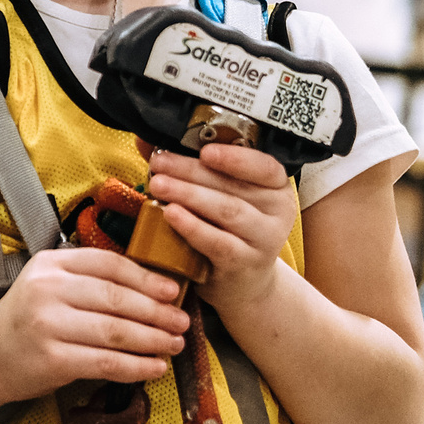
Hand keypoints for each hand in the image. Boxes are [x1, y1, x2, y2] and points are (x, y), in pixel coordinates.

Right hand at [0, 247, 186, 401]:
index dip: (146, 277)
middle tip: (182, 321)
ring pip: (115, 331)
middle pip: (116, 298)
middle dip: (156, 311)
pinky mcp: (53, 359)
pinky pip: (106, 363)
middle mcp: (48, 290)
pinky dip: (136, 366)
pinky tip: (155, 367)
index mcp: (51, 264)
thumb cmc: (29, 318)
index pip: (108, 264)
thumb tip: (152, 287)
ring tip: (174, 344)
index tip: (172, 290)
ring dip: (152, 339)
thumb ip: (90, 279)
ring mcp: (49, 325)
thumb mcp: (50, 283)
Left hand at [145, 142, 297, 312]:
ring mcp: (265, 240)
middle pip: (233, 186)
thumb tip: (146, 142)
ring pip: (227, 211)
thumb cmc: (227, 229)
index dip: (235, 157)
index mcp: (276, 186)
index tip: (205, 150)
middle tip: (159, 163)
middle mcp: (277, 211)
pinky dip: (193, 227)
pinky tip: (170, 214)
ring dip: (189, 195)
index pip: (264, 166)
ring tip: (158, 184)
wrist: (242, 282)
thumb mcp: (219, 195)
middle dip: (191, 171)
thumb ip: (191, 165)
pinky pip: (218, 242)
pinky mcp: (245, 263)